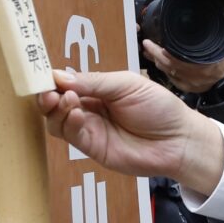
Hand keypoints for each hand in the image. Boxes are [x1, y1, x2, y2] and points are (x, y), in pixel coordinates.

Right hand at [38, 68, 223, 190]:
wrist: (179, 140)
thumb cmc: (159, 108)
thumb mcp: (126, 85)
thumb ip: (94, 81)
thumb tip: (59, 76)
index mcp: (99, 89)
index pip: (68, 83)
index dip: (54, 79)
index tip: (44, 74)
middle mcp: (90, 109)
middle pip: (56, 103)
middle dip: (48, 95)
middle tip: (49, 90)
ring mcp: (90, 129)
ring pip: (57, 120)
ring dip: (56, 109)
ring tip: (68, 100)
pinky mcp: (93, 148)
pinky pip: (71, 135)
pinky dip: (68, 123)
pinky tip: (77, 114)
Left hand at [142, 41, 223, 94]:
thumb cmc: (221, 65)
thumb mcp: (214, 49)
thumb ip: (199, 42)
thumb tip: (187, 31)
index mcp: (195, 64)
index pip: (170, 57)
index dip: (157, 50)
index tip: (148, 42)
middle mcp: (188, 74)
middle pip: (164, 63)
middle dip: (153, 54)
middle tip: (145, 45)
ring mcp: (185, 82)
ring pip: (165, 71)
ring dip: (156, 61)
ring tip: (149, 53)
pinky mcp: (184, 87)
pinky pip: (170, 78)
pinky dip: (164, 70)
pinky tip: (160, 65)